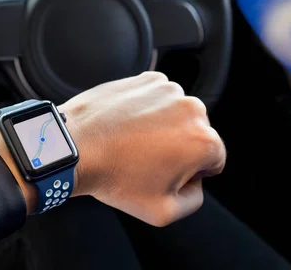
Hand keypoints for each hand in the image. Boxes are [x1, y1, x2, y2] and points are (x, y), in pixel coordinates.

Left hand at [61, 72, 225, 225]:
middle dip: (179, 148)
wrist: (75, 146)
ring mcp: (168, 90)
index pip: (215, 160)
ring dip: (163, 126)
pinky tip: (127, 125)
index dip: (193, 173)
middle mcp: (191, 109)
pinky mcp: (147, 79)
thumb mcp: (163, 212)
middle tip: (146, 161)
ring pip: (177, 114)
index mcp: (202, 140)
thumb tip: (196, 184)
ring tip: (133, 142)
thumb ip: (194, 200)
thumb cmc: (114, 176)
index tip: (167, 174)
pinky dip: (147, 110)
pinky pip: (158, 98)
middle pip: (197, 134)